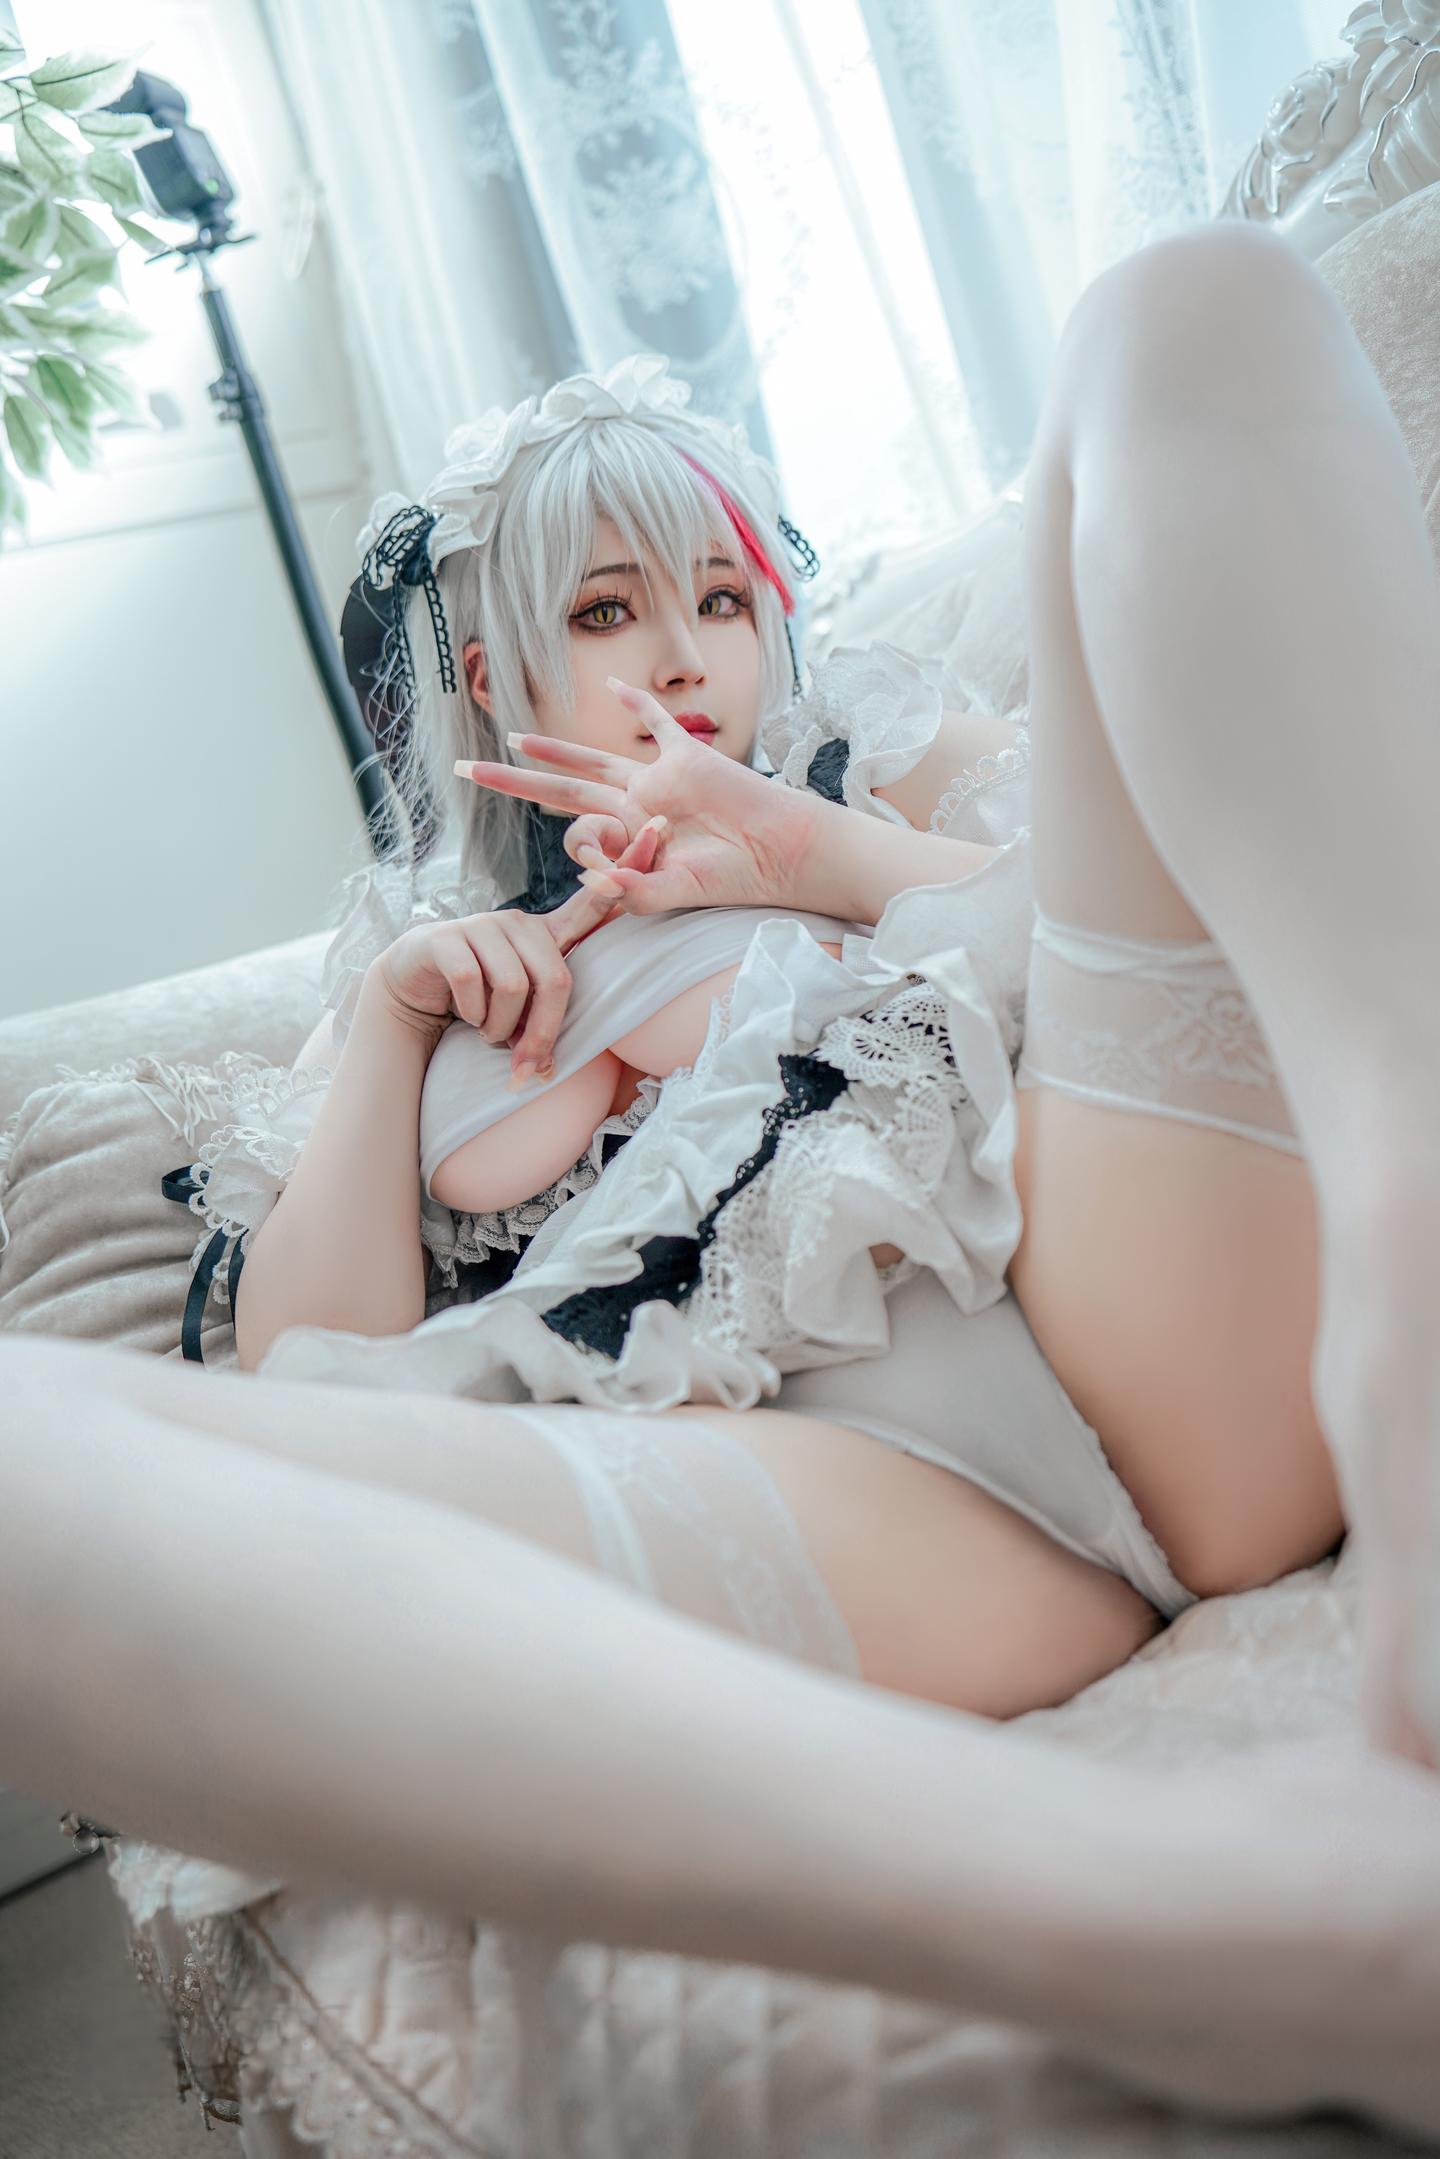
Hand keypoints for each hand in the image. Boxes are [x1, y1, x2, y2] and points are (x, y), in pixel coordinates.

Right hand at [372, 821, 663, 1078]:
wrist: (412, 991)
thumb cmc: (478, 1000)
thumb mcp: (520, 1007)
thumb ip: (542, 1022)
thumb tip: (547, 1069)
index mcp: (546, 937)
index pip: (592, 905)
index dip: (620, 878)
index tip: (653, 834)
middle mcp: (518, 924)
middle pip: (554, 979)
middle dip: (542, 1033)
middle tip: (524, 1064)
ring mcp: (481, 925)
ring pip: (511, 987)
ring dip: (499, 1028)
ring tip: (488, 1032)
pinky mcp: (445, 938)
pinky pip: (470, 983)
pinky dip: (471, 1014)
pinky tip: (463, 1014)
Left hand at [454, 678, 825, 914]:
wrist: (782, 854)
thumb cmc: (736, 878)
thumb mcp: (676, 893)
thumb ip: (630, 890)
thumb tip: (587, 878)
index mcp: (630, 841)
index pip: (581, 836)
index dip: (575, 848)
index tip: (599, 868)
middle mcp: (636, 808)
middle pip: (561, 789)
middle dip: (511, 782)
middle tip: (463, 771)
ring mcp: (659, 779)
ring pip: (592, 757)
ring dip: (550, 746)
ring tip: (508, 737)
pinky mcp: (686, 759)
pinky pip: (659, 722)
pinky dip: (638, 703)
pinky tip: (613, 687)